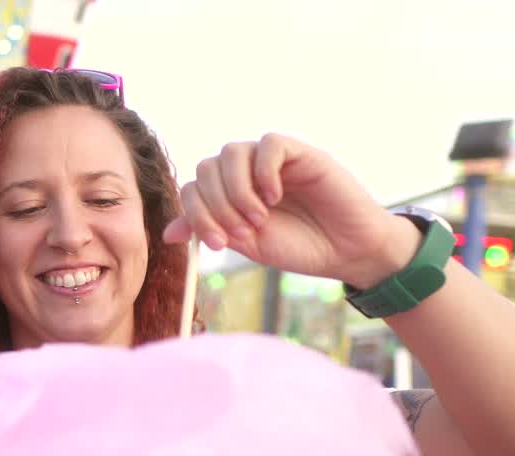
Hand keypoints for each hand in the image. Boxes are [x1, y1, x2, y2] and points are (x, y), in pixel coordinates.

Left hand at [162, 134, 421, 288]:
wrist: (346, 251)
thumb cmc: (299, 246)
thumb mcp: (246, 244)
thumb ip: (211, 230)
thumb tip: (168, 232)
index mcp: (229, 193)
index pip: (193, 188)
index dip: (197, 215)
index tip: (218, 245)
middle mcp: (247, 172)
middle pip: (207, 168)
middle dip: (216, 207)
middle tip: (239, 234)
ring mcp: (272, 160)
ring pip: (232, 152)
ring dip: (236, 191)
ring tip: (258, 219)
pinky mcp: (301, 153)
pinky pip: (269, 144)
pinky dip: (264, 172)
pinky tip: (273, 197)